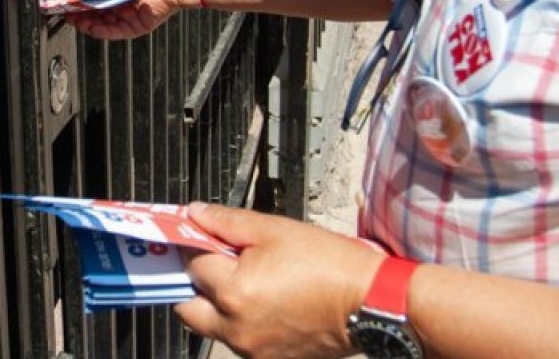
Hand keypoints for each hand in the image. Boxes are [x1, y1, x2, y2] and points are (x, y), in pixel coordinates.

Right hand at [60, 0, 194, 39]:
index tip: (58, 2)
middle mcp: (119, 0)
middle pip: (92, 11)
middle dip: (77, 12)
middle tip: (62, 12)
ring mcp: (127, 14)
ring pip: (101, 23)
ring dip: (86, 23)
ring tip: (73, 18)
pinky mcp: (136, 26)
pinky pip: (114, 32)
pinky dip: (101, 31)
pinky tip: (89, 27)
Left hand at [175, 203, 385, 358]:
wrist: (370, 301)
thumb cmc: (331, 264)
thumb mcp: (275, 230)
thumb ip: (227, 222)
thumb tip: (196, 214)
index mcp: (235, 292)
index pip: (190, 265)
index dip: (195, 246)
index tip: (201, 237)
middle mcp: (237, 328)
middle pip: (187, 307)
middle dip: (193, 283)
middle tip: (211, 263)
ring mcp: (252, 349)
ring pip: (212, 327)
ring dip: (217, 305)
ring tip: (248, 281)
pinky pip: (239, 340)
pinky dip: (241, 323)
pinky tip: (266, 302)